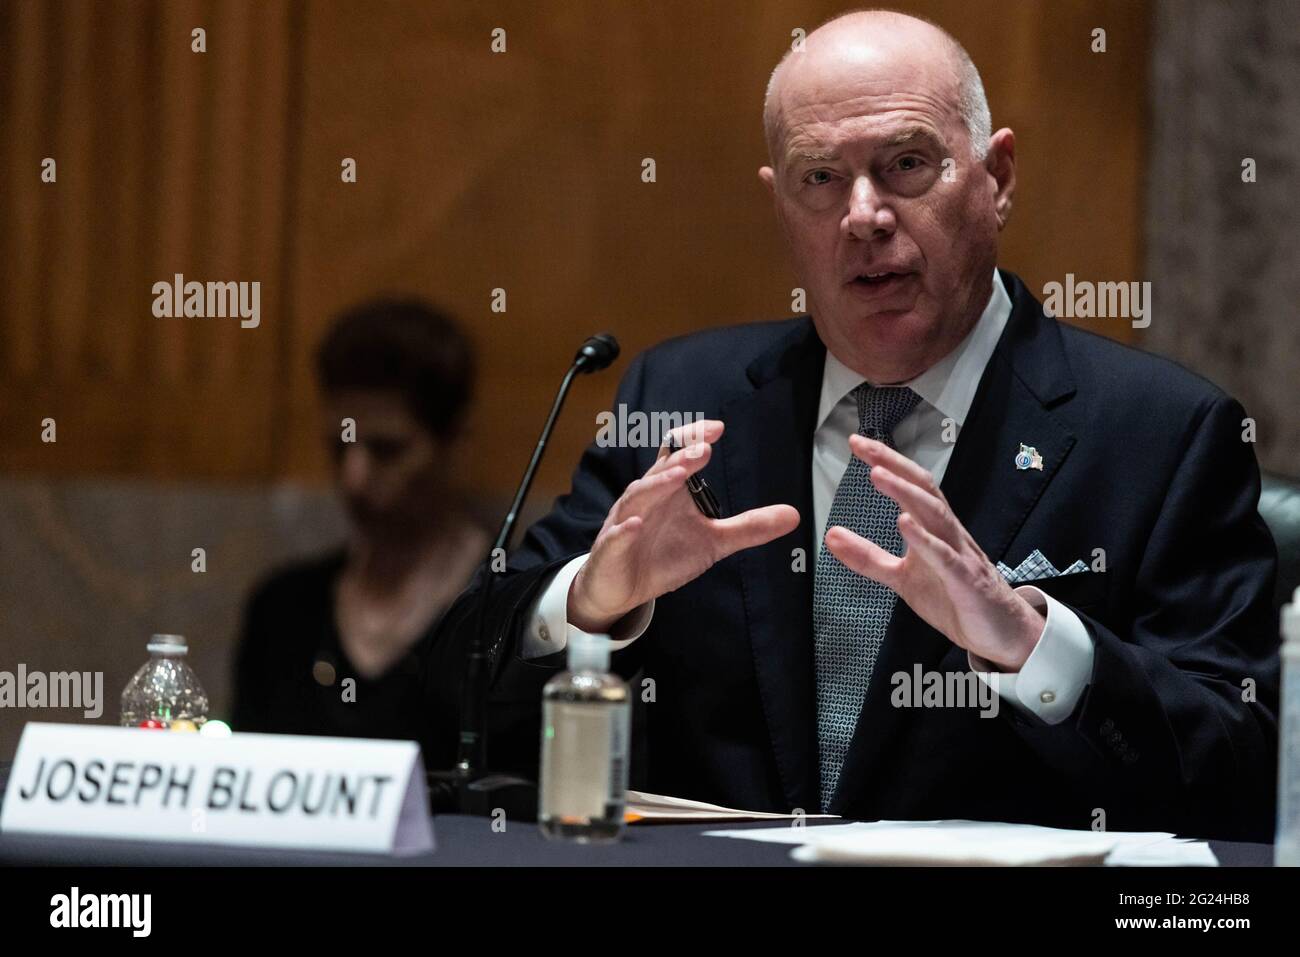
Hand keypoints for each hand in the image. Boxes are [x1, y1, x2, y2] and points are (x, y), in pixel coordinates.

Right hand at [568, 419, 799, 632]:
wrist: (622, 588)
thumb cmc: (664, 555)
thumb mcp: (713, 542)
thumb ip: (749, 527)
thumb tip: (794, 515)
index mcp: (669, 491)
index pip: (677, 456)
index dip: (694, 440)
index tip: (718, 429)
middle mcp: (646, 500)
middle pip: (662, 472)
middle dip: (682, 459)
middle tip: (705, 449)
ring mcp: (625, 522)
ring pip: (638, 498)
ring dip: (657, 486)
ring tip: (677, 476)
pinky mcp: (611, 549)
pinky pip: (616, 536)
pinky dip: (624, 530)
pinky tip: (635, 525)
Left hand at [823, 435, 1044, 671]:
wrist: (999, 633)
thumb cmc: (953, 597)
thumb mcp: (902, 578)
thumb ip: (868, 558)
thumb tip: (831, 536)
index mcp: (933, 528)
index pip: (910, 486)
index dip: (885, 462)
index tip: (856, 442)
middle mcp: (948, 533)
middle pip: (924, 489)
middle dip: (894, 465)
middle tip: (865, 447)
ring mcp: (960, 554)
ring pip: (935, 514)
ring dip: (906, 493)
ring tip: (878, 474)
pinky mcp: (967, 581)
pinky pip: (946, 557)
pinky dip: (925, 540)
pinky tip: (905, 524)